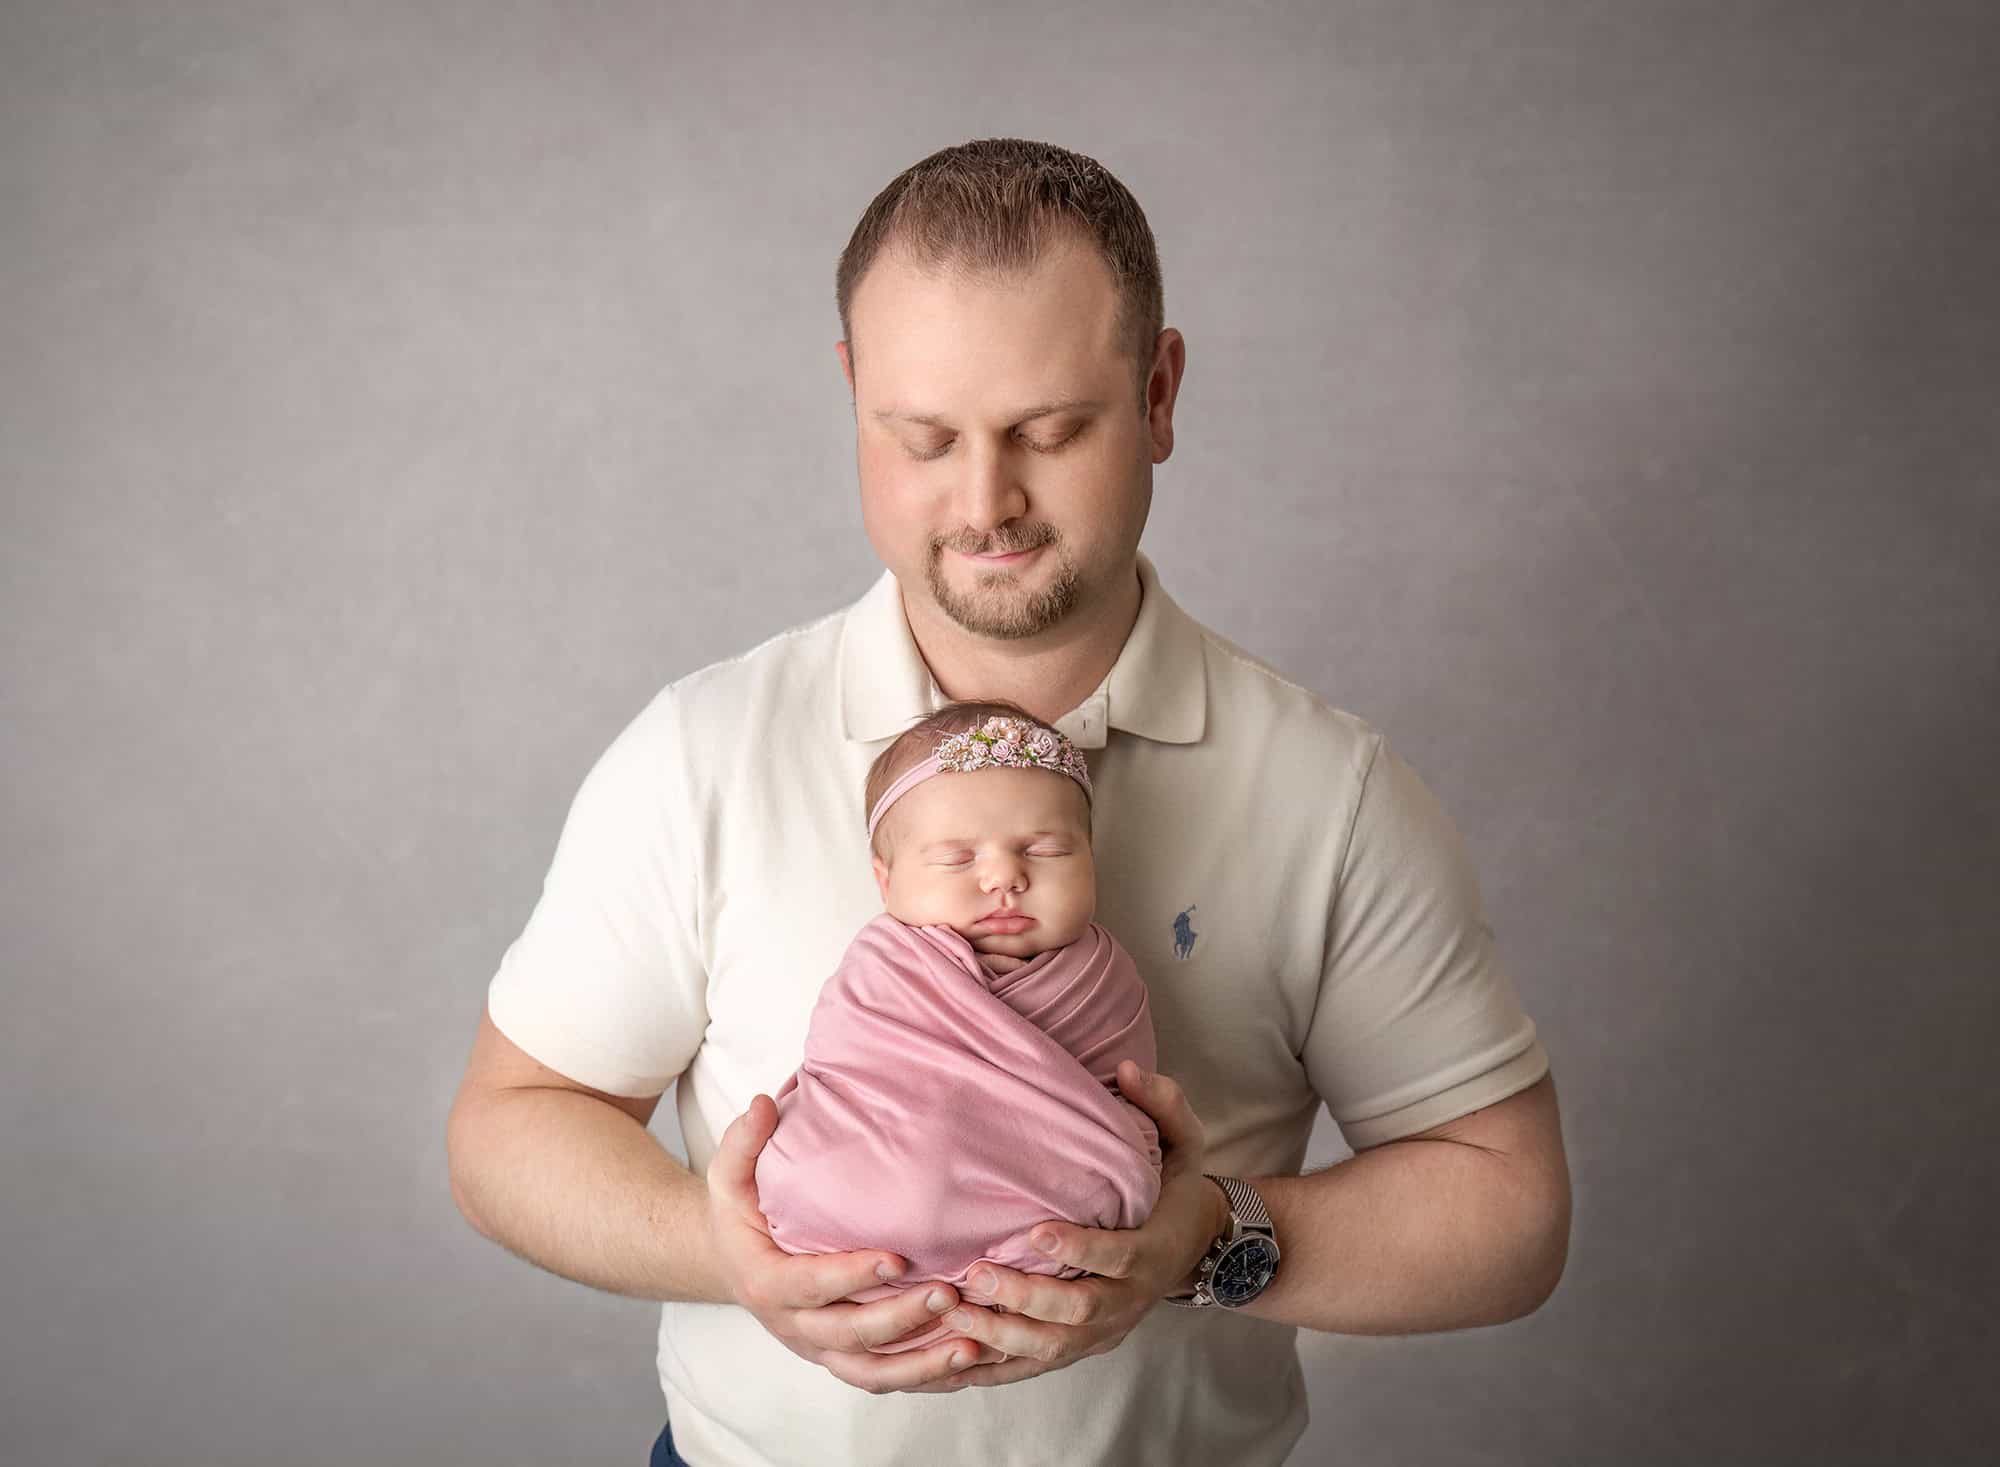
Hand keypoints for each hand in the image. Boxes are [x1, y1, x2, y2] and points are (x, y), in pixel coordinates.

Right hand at [706, 1094, 1005, 1391]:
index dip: (852, 1276)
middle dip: (901, 1318)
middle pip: (850, 1334)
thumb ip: (744, 1142)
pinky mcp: (841, 1359)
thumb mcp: (729, 1176)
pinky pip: (884, 1379)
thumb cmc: (740, 1214)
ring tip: (972, 1343)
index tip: (896, 1259)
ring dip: (922, 1364)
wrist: (731, 1264)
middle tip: (949, 1293)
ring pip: (871, 1371)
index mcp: (766, 1282)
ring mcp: (819, 1349)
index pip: (810, 1285)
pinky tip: (967, 1360)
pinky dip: (924, 1377)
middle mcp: (793, 1326)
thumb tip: (764, 1105)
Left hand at [905, 1060, 1222, 1392]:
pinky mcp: (1083, 1347)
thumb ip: (1164, 1105)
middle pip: (1078, 1313)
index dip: (1078, 1250)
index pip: (1116, 1258)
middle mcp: (1129, 1300)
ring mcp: (1105, 1331)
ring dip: (1002, 1337)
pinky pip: (1038, 1366)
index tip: (1035, 1232)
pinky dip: (998, 1367)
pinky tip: (956, 1354)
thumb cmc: (1176, 1189)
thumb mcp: (1185, 1143)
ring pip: (1053, 1349)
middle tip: (976, 1274)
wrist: (1197, 1248)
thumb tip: (1129, 1070)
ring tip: (954, 1312)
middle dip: (1024, 1298)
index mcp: (1151, 1251)